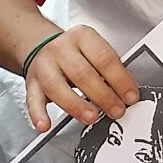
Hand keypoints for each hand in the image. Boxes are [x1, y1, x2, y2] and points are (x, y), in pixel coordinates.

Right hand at [24, 24, 139, 130]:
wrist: (41, 45)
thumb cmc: (75, 52)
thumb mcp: (95, 51)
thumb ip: (110, 70)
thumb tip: (127, 94)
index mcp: (83, 37)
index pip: (105, 59)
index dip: (120, 80)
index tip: (131, 97)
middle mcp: (61, 49)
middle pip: (82, 74)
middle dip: (102, 96)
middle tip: (116, 111)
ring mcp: (44, 65)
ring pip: (57, 86)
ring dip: (76, 105)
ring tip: (91, 117)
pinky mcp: (32, 83)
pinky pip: (33, 99)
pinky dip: (38, 115)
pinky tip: (46, 125)